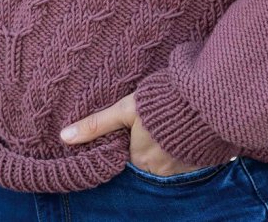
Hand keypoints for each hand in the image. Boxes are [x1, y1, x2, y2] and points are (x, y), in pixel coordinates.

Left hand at [59, 90, 206, 176]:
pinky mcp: (201, 161)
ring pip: (167, 159)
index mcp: (140, 159)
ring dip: (167, 146)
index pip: (129, 157)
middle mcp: (160, 170)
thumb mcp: (125, 108)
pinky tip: (184, 129)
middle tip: (152, 125)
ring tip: (168, 124)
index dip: (130, 141)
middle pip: (148, 160)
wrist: (203, 97)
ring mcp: (182, 168)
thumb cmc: (159, 101)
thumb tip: (64, 137)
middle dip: (149, 146)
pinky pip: (187, 159)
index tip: (133, 128)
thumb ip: (96, 124)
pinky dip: (184, 147)